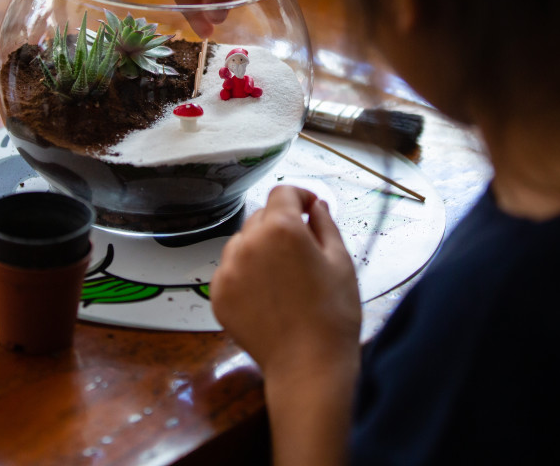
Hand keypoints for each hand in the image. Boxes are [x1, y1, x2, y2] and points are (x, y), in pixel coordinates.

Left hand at [211, 186, 360, 377]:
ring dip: (260, 249)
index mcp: (281, 229)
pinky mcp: (218, 294)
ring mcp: (229, 270)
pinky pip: (230, 270)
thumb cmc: (332, 317)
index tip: (308, 207)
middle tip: (303, 250)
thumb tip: (315, 206)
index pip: (283, 192)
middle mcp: (248, 244)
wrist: (308, 366)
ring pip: (243, 243)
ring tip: (284, 277)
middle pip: (261, 217)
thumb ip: (325, 225)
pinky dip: (246, 274)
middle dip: (281, 225)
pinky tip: (268, 294)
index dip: (299, 196)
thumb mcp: (340, 262)